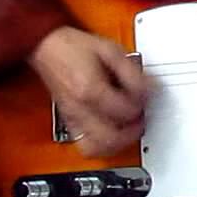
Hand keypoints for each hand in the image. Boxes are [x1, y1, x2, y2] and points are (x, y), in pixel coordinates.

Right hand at [27, 25, 149, 157]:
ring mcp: (72, 119)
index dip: (142, 104)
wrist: (48, 48)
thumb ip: (132, 73)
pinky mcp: (70, 123)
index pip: (125, 111)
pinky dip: (102, 145)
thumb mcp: (110, 50)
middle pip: (112, 139)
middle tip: (141, 117)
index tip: (145, 95)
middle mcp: (79, 109)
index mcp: (90, 90)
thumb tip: (148, 90)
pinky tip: (112, 132)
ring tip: (128, 128)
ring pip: (97, 149)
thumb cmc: (75, 48)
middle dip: (133, 131)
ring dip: (118, 143)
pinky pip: (86, 146)